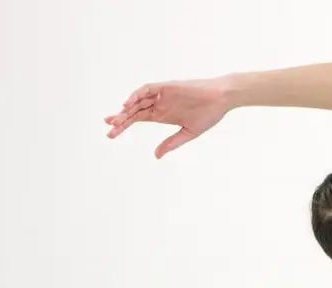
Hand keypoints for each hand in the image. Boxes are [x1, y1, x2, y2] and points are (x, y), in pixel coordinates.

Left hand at [104, 76, 234, 158]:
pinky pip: (147, 89)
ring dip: (127, 109)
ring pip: (138, 100)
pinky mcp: (167, 86)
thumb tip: (156, 156)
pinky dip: (137, 95)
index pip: (138, 119)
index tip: (111, 134)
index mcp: (163, 115)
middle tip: (108, 128)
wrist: (222, 98)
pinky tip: (128, 104)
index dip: (124, 125)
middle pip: (134, 110)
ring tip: (116, 120)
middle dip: (120, 119)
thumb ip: (172, 143)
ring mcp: (162, 95)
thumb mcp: (189, 133)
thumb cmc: (209, 114)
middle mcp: (159, 104)